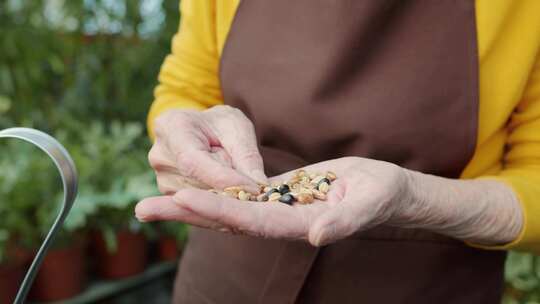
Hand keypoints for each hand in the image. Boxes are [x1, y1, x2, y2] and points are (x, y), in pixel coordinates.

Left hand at [136, 157, 409, 245]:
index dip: (218, 210)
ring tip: (152, 200)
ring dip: (191, 203)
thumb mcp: (368, 203)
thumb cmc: (383, 195)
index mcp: (296, 224)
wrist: (385, 189)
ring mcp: (276, 207)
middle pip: (226, 218)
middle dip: (186, 213)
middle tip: (142, 208)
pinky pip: (241, 193)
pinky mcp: (278, 193)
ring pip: (228, 206)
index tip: (183, 197)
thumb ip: (343, 221)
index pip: (250, 220)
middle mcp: (279, 220)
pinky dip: (215, 190)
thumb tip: (315, 236)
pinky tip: (190, 185)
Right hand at [149, 105, 266, 194]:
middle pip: (199, 184)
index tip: (253, 189)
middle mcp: (160, 155)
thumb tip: (259, 185)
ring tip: (233, 174)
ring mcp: (162, 178)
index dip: (223, 179)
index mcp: (172, 127)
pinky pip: (200, 206)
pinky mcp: (170, 195)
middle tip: (254, 182)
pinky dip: (218, 199)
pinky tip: (224, 185)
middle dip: (230, 186)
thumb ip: (247, 155)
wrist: (202, 130)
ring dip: (225, 192)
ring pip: (202, 199)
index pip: (194, 161)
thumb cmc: (220, 125)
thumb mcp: (238, 128)